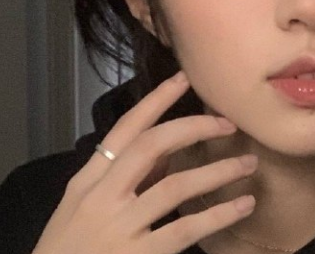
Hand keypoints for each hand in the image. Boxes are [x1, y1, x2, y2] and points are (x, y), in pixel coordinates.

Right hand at [32, 71, 256, 253]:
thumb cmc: (66, 253)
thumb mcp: (82, 210)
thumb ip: (121, 180)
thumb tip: (166, 154)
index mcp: (86, 182)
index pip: (124, 130)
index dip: (155, 100)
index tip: (183, 78)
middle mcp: (101, 199)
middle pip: (151, 146)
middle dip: (193, 128)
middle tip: (228, 123)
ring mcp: (119, 228)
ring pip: (175, 185)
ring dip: (218, 171)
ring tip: (248, 164)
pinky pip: (186, 229)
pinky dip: (219, 215)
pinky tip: (243, 205)